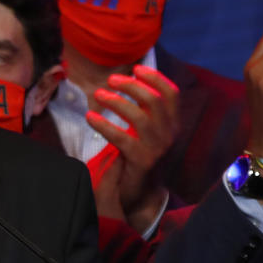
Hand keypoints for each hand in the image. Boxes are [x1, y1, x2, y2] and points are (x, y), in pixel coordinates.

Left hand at [87, 65, 178, 232]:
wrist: (141, 193)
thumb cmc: (139, 157)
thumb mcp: (145, 132)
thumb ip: (143, 111)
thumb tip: (127, 82)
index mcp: (173, 124)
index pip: (172, 94)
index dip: (155, 78)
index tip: (136, 68)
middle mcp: (169, 134)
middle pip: (155, 101)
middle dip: (132, 86)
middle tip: (111, 80)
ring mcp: (157, 148)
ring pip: (139, 117)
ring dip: (116, 102)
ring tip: (98, 94)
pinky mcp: (141, 161)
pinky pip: (122, 138)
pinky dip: (104, 124)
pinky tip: (90, 117)